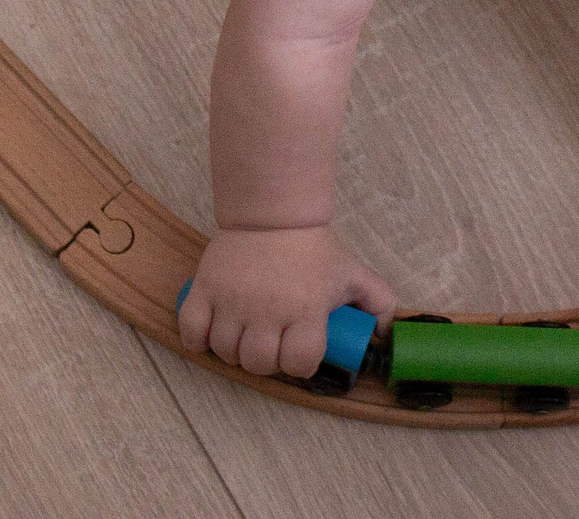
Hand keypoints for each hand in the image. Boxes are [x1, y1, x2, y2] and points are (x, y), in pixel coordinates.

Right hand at [180, 225, 394, 378]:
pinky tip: (211, 334)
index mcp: (306, 310)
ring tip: (243, 336)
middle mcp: (268, 310)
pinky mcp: (205, 288)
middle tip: (269, 344)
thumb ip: (379, 301)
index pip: (299, 363)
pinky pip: (192, 331)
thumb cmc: (314, 249)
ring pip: (225, 352)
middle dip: (265, 361)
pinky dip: (197, 340)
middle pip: (258, 364)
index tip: (298, 351)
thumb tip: (386, 333)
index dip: (300, 364)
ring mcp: (233, 300)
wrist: (273, 213)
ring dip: (233, 351)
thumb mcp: (353, 272)